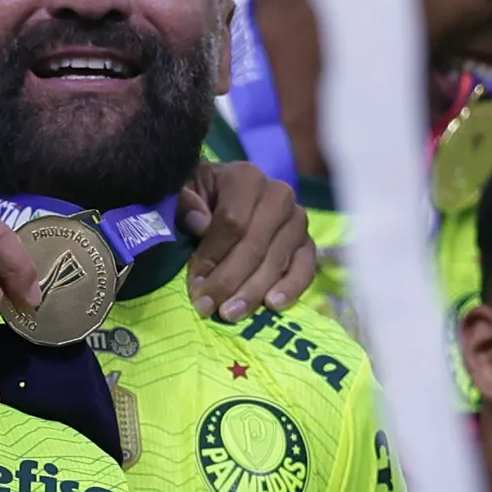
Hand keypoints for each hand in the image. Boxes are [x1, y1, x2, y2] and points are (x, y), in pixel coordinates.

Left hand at [178, 161, 321, 319]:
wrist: (225, 194)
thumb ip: (185, 203)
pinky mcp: (308, 243)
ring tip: (230, 314)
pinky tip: (272, 305)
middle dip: (229, 280)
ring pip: (278, 260)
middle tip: (207, 307)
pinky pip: (305, 268)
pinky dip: (291, 288)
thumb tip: (200, 223)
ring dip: (253, 291)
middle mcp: (279, 195)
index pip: (232, 222)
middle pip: (256, 245)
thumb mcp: (183, 191)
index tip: (194, 282)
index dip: (212, 255)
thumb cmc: (200, 196)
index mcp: (246, 177)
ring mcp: (297, 220)